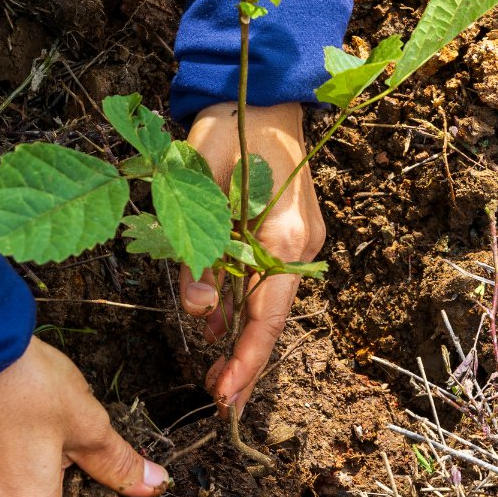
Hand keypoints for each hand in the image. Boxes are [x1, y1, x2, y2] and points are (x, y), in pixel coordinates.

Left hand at [180, 101, 325, 414]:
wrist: (262, 92)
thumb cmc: (229, 127)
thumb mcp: (199, 181)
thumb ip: (197, 249)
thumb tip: (199, 311)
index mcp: (285, 233)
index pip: (267, 313)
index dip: (246, 359)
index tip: (225, 396)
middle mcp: (300, 244)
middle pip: (272, 318)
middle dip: (248, 364)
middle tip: (221, 405)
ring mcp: (298, 240)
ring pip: (268, 303)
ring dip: (243, 340)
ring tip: (218, 380)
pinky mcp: (287, 234)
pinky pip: (264, 281)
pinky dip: (243, 309)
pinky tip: (219, 332)